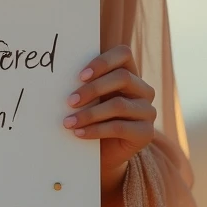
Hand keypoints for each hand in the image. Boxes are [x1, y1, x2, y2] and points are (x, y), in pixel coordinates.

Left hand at [63, 43, 155, 187]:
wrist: (104, 152)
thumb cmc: (93, 117)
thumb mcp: (91, 98)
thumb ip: (84, 84)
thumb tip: (59, 77)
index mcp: (130, 73)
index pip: (123, 54)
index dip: (103, 62)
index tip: (80, 76)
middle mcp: (143, 90)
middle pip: (122, 78)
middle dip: (93, 89)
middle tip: (70, 101)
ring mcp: (148, 111)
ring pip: (119, 105)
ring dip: (89, 114)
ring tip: (68, 122)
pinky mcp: (146, 133)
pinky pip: (119, 127)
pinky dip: (95, 130)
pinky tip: (79, 133)